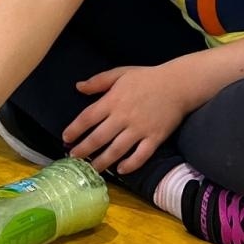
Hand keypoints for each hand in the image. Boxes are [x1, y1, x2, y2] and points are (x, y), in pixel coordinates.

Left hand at [62, 63, 196, 174]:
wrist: (178, 84)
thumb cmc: (146, 78)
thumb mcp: (120, 73)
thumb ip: (99, 81)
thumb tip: (78, 87)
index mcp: (113, 100)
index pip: (88, 118)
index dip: (75, 129)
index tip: (65, 138)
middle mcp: (123, 117)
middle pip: (99, 137)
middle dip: (84, 150)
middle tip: (73, 158)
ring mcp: (140, 129)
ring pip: (117, 150)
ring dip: (103, 161)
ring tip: (93, 168)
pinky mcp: (155, 138)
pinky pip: (141, 156)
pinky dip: (130, 165)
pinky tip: (121, 170)